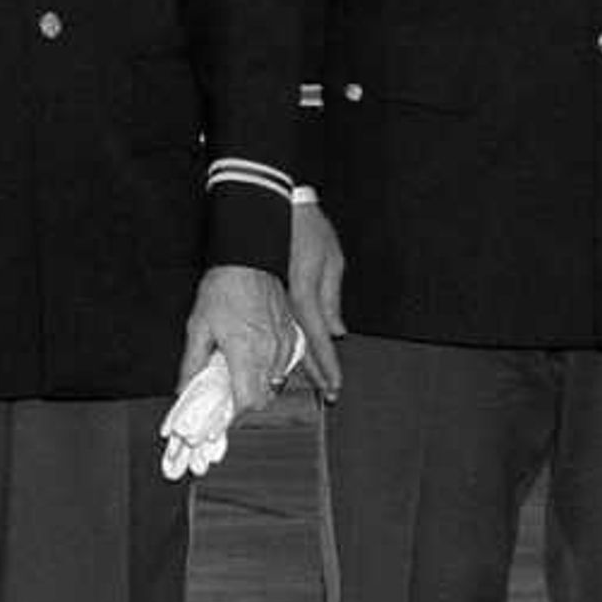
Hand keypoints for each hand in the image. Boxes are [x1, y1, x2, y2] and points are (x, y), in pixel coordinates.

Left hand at [184, 263, 292, 413]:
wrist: (249, 260)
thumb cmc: (224, 288)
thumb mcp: (198, 327)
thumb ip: (192, 363)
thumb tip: (184, 389)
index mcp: (246, 352)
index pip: (249, 402)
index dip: (235, 413)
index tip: (222, 414)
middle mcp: (270, 352)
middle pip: (265, 397)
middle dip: (246, 401)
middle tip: (227, 395)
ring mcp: (285, 344)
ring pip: (277, 383)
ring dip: (260, 385)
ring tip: (240, 374)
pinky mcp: (293, 335)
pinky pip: (286, 365)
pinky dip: (272, 369)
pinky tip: (256, 359)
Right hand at [285, 199, 348, 399]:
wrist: (271, 207)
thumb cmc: (304, 227)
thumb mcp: (331, 259)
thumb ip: (331, 299)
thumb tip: (337, 331)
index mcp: (304, 295)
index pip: (318, 340)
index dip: (327, 366)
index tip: (334, 386)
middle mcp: (286, 304)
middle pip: (301, 347)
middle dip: (314, 372)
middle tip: (326, 394)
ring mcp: (273, 302)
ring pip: (285, 341)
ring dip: (296, 363)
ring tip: (308, 384)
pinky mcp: (265, 296)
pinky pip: (273, 326)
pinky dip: (280, 344)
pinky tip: (282, 358)